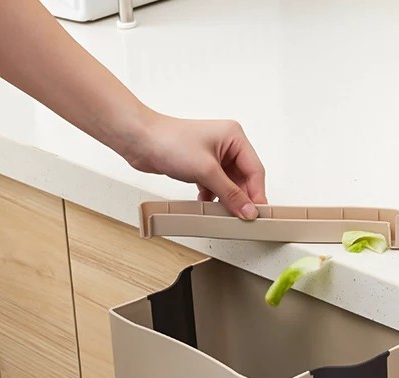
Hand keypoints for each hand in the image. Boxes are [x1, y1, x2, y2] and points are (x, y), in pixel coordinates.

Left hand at [122, 113, 266, 219]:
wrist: (141, 140)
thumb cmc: (170, 142)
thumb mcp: (206, 171)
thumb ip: (230, 194)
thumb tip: (248, 210)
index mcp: (234, 137)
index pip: (255, 170)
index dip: (257, 194)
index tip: (257, 214)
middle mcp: (227, 145)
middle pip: (243, 179)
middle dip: (241, 199)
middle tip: (242, 219)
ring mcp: (214, 156)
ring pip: (229, 184)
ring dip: (226, 199)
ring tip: (223, 214)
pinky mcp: (202, 166)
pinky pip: (215, 186)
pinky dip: (212, 197)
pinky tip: (206, 205)